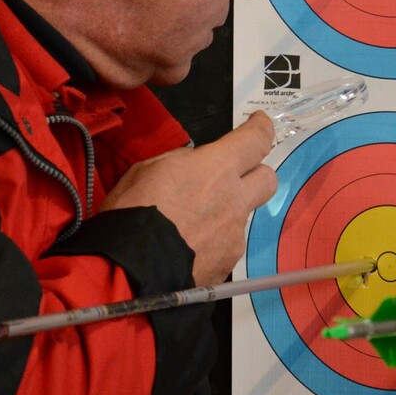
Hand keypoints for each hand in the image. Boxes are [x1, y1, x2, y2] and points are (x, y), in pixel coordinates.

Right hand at [101, 111, 277, 285]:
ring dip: (224, 213)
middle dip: (255, 173)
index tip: (259, 123)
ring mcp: (235, 235)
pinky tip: (187, 249)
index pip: (256, 140)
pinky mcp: (228, 264)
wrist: (128, 271)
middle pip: (268, 179)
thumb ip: (181, 162)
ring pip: (242, 216)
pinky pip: (227, 245)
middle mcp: (235, 200)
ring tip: (188, 225)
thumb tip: (194, 164)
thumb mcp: (146, 170)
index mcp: (216, 169)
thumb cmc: (131, 213)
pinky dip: (212, 242)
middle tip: (231, 176)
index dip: (261, 128)